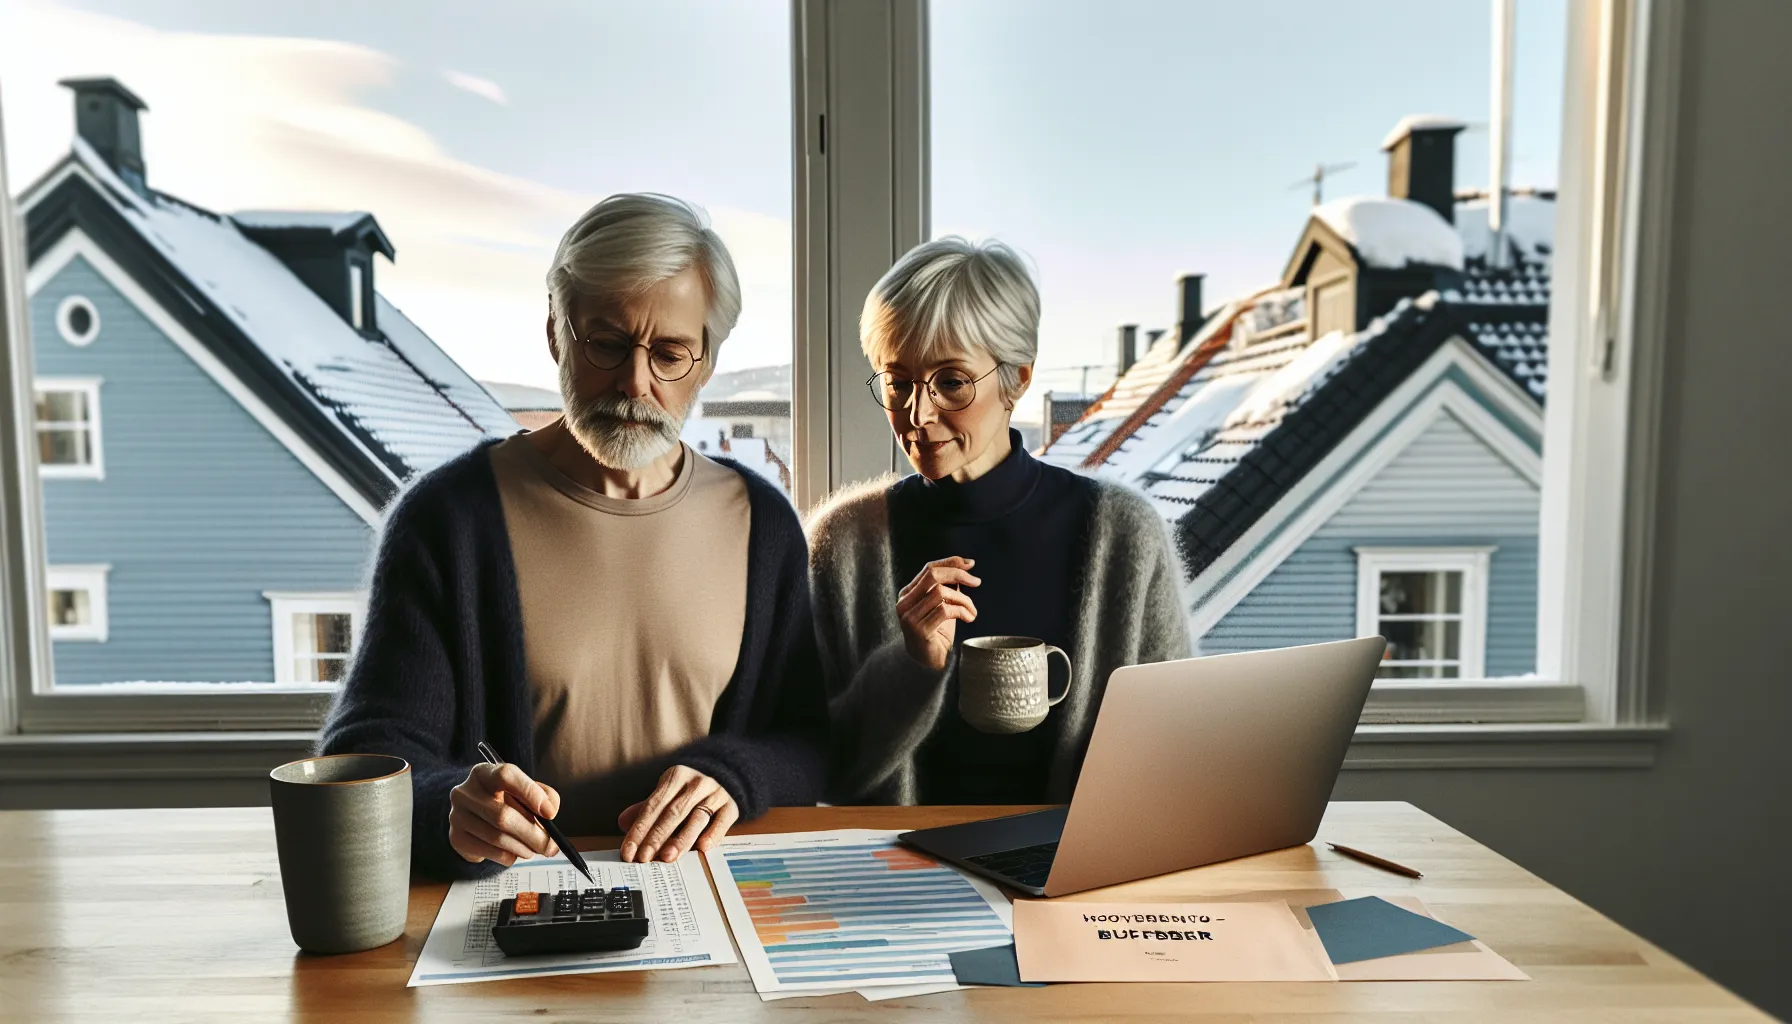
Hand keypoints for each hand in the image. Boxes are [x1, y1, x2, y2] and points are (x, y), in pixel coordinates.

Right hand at [448, 762, 561, 866]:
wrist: (474, 817)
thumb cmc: (505, 800)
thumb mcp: (524, 790)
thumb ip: (544, 795)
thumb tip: (549, 812)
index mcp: (483, 773)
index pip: (505, 775)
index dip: (530, 793)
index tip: (550, 813)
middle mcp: (465, 792)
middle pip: (503, 815)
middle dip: (533, 834)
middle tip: (551, 846)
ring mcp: (457, 816)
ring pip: (497, 837)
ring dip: (524, 848)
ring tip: (536, 849)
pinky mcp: (457, 838)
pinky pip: (490, 852)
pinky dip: (510, 856)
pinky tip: (516, 852)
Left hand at [618, 765, 739, 862]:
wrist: (725, 777)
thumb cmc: (688, 792)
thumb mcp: (668, 793)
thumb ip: (646, 809)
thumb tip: (623, 823)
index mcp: (676, 776)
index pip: (653, 806)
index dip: (639, 829)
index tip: (629, 851)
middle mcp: (697, 783)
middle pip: (673, 813)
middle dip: (656, 837)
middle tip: (644, 858)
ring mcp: (716, 793)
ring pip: (697, 818)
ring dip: (681, 839)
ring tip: (667, 857)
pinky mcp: (731, 805)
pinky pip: (721, 821)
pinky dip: (712, 835)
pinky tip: (701, 848)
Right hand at [896, 556, 980, 670]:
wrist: (928, 664)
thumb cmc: (938, 633)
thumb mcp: (944, 605)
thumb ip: (949, 586)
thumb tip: (966, 564)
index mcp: (907, 593)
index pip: (929, 568)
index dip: (950, 562)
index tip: (971, 564)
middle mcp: (904, 602)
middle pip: (932, 575)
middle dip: (957, 574)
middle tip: (976, 582)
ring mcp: (909, 616)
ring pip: (941, 593)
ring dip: (964, 599)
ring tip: (972, 611)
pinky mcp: (918, 630)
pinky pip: (945, 611)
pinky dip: (962, 612)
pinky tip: (969, 618)